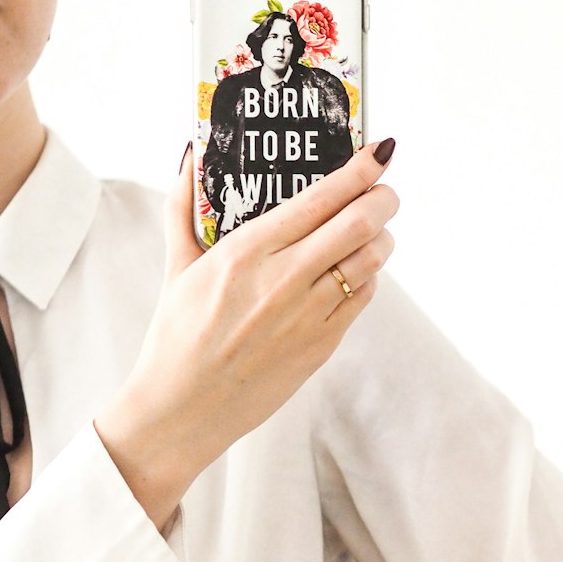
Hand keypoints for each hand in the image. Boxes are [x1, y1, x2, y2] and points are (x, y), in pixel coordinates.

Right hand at [96, 138, 398, 489]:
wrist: (182, 409)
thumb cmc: (176, 337)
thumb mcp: (177, 266)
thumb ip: (184, 206)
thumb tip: (190, 154)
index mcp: (245, 252)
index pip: (319, 198)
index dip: (359, 171)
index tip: (379, 152)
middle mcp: (282, 280)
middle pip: (358, 224)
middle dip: (383, 198)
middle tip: (386, 188)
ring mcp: (307, 316)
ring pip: (369, 261)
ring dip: (382, 238)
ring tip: (376, 229)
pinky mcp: (321, 347)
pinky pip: (362, 299)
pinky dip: (368, 278)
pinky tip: (358, 271)